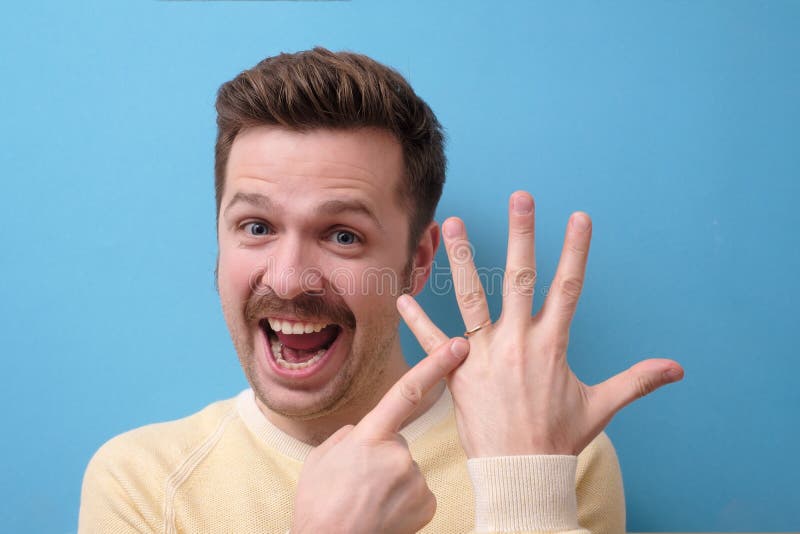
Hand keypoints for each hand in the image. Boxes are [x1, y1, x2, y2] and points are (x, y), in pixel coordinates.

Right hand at [291, 337, 469, 533]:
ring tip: (367, 502)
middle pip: (398, 442)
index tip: (459, 345)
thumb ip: (350, 436)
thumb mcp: (323, 457)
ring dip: (392, 482)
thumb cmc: (318, 504)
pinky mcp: (428, 503)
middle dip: (382, 458)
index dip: (435, 364)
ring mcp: (416, 479)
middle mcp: (399, 453)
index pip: (407, 390)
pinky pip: (418, 492)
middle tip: (358, 484)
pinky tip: (384, 513)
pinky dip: (404, 500)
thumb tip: (367, 432)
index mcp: (369, 435)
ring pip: (408, 469)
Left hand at [397, 191, 683, 456]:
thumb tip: (678, 369)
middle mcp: (518, 340)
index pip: (568, 287)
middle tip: (521, 197)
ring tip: (453, 224)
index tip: (579, 217)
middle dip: (523, 235)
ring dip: (462, 258)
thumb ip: (637, 380)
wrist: (521, 471)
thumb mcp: (601, 406)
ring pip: (472, 296)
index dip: (575, 251)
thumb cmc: (559, 438)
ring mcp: (485, 353)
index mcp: (552, 344)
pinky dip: (416, 319)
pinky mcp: (458, 370)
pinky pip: (431, 341)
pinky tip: (401, 295)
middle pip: (520, 277)